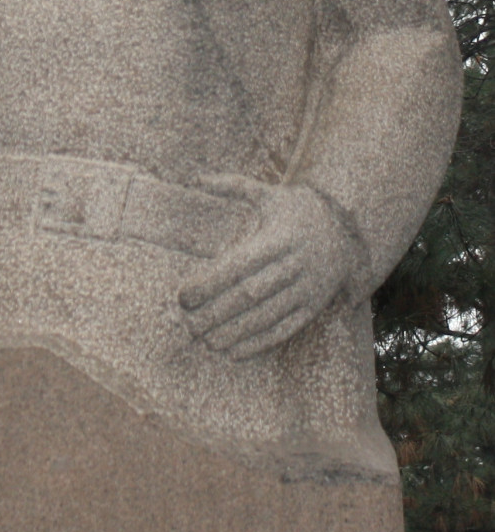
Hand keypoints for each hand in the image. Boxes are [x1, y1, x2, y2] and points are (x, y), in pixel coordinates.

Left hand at [178, 184, 356, 358]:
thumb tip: (198, 178)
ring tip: (207, 342)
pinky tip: (235, 352)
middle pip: (250, 295)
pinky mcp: (314, 306)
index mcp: (279, 238)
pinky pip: (286, 329)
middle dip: (217, 313)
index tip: (183, 296)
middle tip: (189, 325)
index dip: (210, 283)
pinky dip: (260, 343)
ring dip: (235, 333)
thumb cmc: (298, 211)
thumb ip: (234, 186)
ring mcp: (307, 288)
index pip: (239, 265)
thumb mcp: (270, 194)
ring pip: (267, 316)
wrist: (348, 229)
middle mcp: (294, 265)